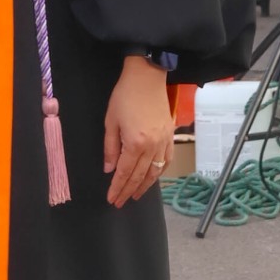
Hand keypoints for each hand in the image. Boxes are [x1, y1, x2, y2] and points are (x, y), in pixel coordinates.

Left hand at [104, 56, 173, 206]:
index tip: (112, 199)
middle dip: (128, 191)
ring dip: (144, 186)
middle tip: (120, 202)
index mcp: (135, 143)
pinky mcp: (170, 135)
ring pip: (155, 172)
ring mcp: (164, 142)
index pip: (124, 173)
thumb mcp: (110, 122)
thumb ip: (110, 148)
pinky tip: (153, 178)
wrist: (146, 77)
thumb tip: (109, 169)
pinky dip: (160, 172)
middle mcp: (152, 147)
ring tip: (135, 195)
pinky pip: (167, 160)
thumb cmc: (125, 96)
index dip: (117, 188)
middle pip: (139, 176)